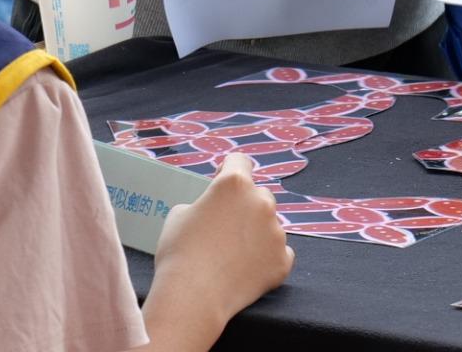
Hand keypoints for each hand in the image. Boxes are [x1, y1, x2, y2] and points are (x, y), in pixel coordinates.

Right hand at [145, 153, 293, 347]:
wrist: (191, 300)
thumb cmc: (179, 254)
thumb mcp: (178, 215)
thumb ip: (201, 203)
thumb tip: (210, 209)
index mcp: (235, 184)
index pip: (239, 162)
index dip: (228, 169)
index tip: (220, 181)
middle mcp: (262, 201)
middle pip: (258, 195)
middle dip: (244, 207)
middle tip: (224, 229)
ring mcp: (276, 231)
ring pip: (270, 224)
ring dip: (256, 233)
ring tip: (232, 255)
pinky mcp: (282, 260)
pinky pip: (279, 253)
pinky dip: (266, 259)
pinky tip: (247, 270)